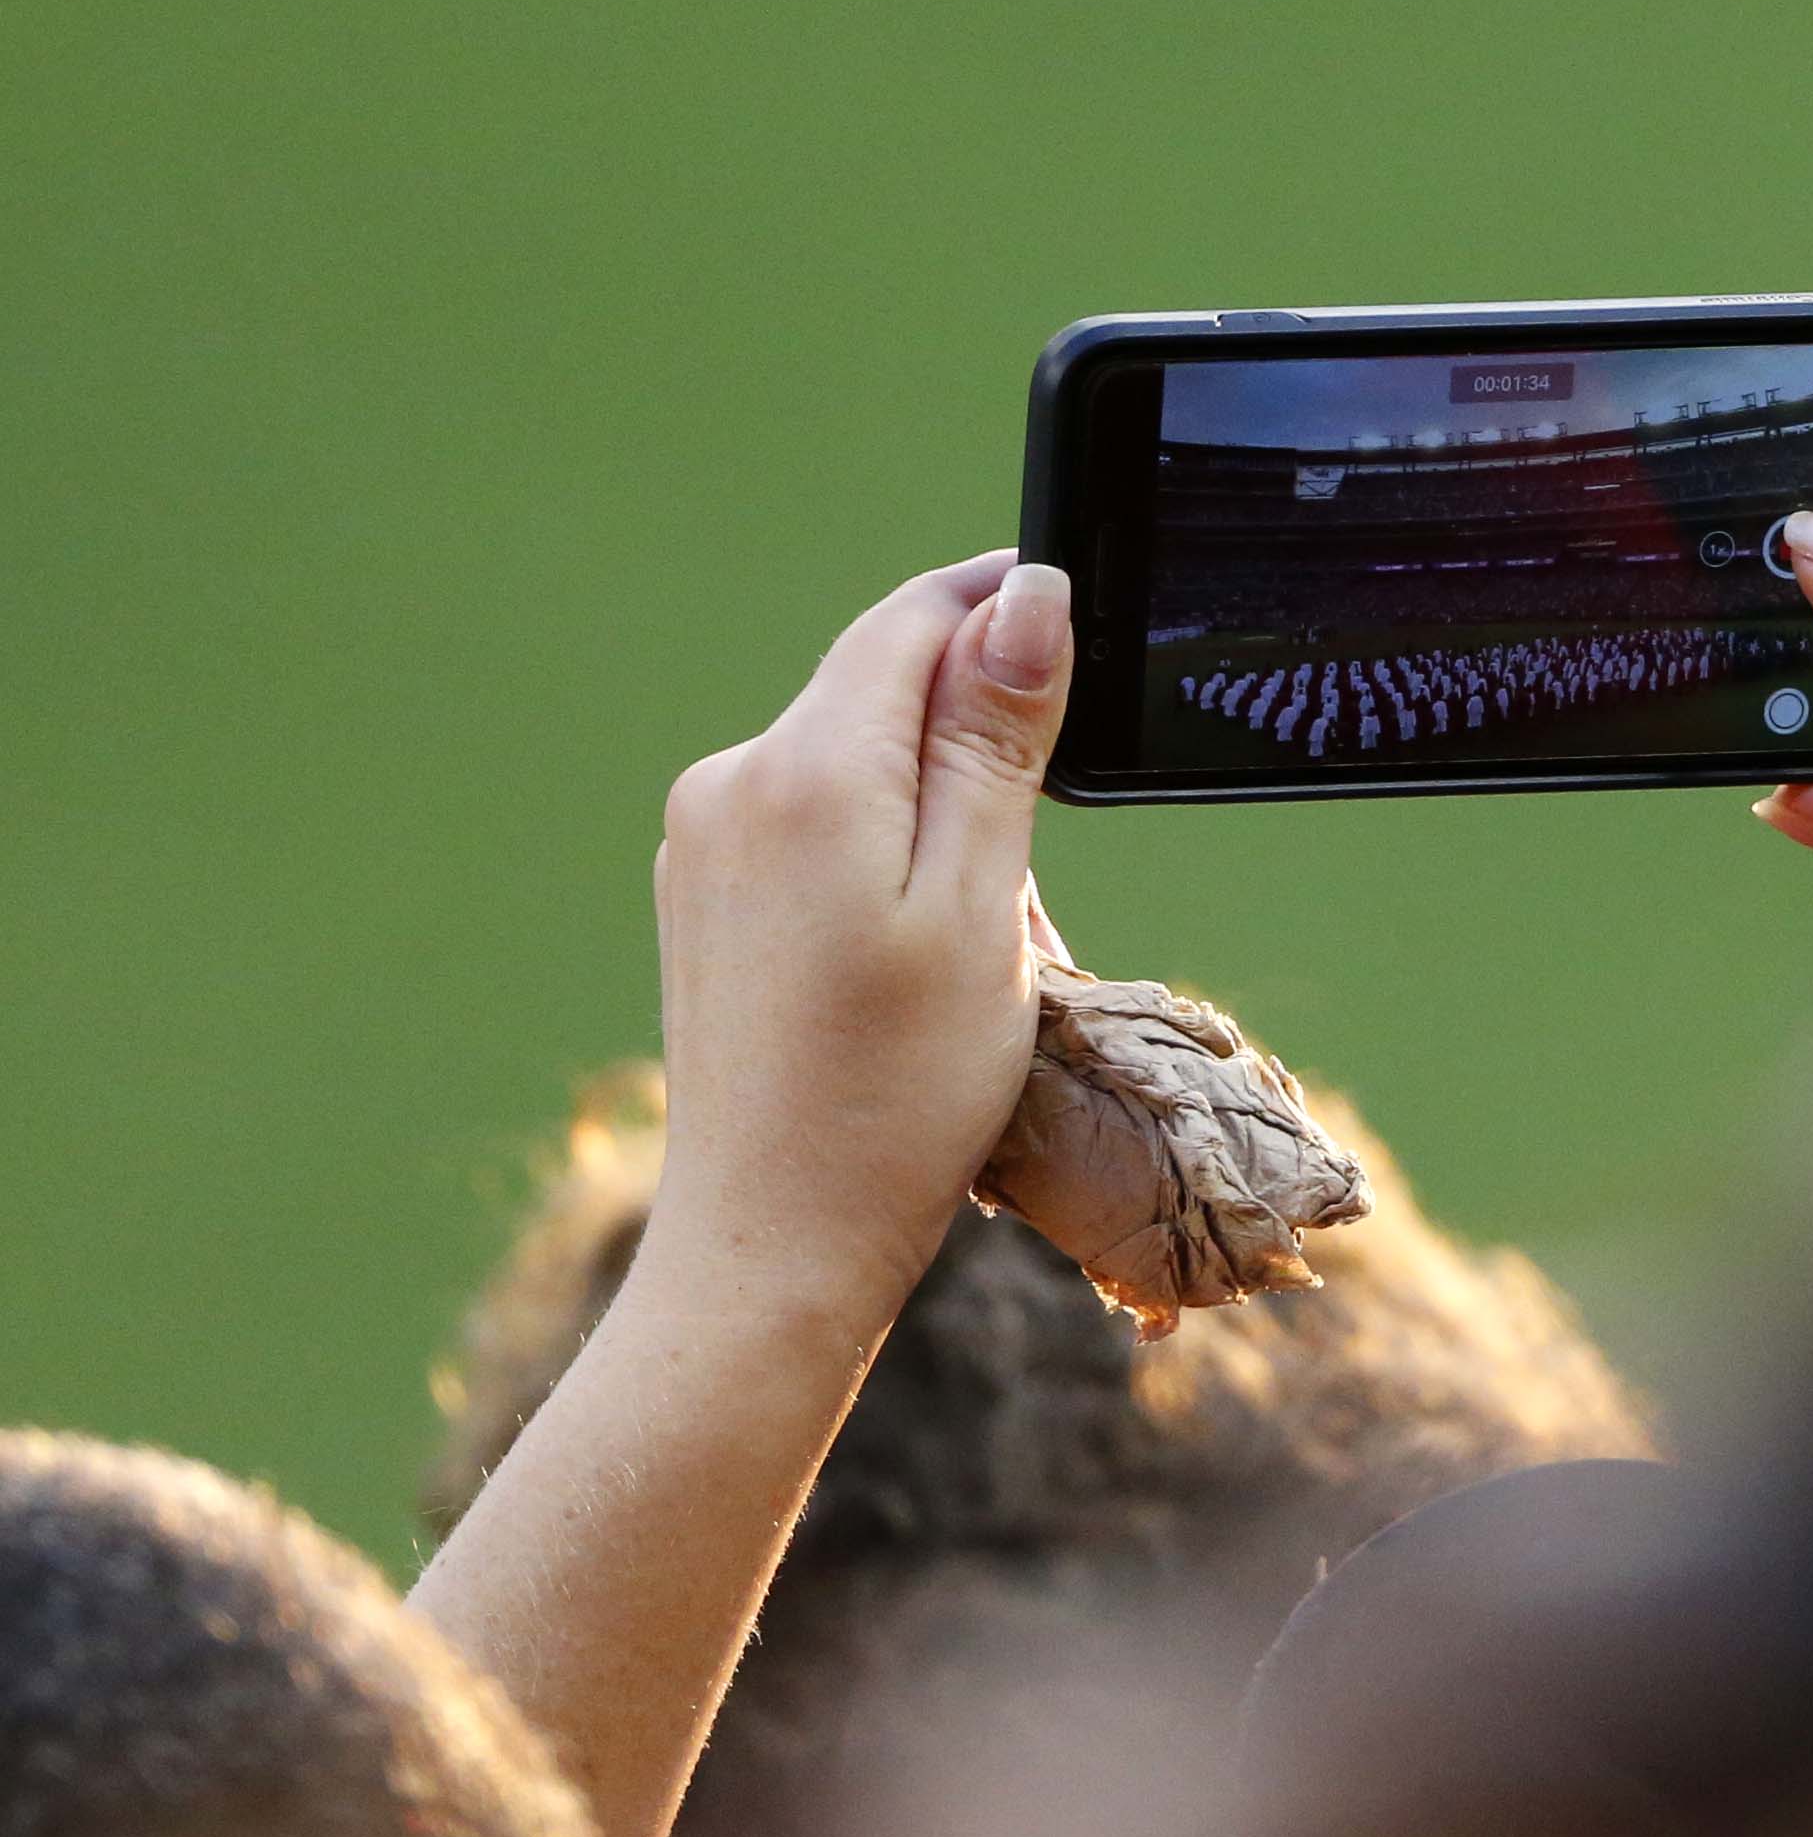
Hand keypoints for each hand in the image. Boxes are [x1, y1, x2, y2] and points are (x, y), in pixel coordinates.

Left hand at [646, 551, 1073, 1331]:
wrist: (774, 1239)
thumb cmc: (899, 1093)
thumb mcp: (978, 906)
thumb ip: (996, 740)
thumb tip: (1027, 597)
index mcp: (806, 771)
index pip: (914, 619)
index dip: (1003, 603)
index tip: (1086, 619)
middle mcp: (732, 783)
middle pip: (878, 682)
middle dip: (977, 720)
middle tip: (1053, 836)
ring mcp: (703, 842)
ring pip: (849, 755)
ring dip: (933, 794)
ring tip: (986, 923)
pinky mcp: (702, 896)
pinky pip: (812, 820)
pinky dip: (882, 847)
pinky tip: (914, 949)